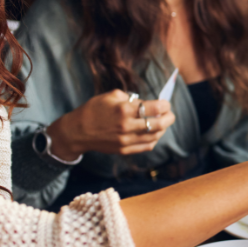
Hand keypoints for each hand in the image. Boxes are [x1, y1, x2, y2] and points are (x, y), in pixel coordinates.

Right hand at [47, 89, 175, 158]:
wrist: (77, 131)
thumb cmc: (93, 110)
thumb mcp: (111, 96)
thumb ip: (131, 99)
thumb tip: (147, 103)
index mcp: (124, 110)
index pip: (155, 108)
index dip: (165, 105)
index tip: (166, 103)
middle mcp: (127, 127)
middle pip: (158, 124)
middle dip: (169, 117)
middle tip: (170, 114)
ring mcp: (126, 140)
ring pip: (155, 136)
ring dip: (163, 129)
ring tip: (163, 122)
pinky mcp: (124, 150)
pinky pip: (147, 146)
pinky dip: (154, 139)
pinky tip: (154, 133)